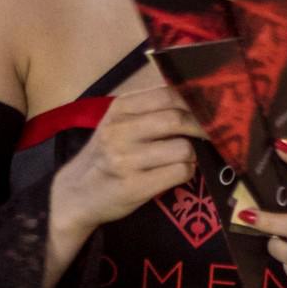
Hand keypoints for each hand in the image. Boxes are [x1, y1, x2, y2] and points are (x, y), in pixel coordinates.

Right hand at [54, 65, 198, 230]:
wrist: (77, 193)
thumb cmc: (106, 155)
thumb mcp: (118, 123)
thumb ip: (150, 109)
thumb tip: (197, 100)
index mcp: (119, 108)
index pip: (168, 94)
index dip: (194, 102)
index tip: (207, 111)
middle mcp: (120, 131)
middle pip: (178, 119)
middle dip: (201, 128)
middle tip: (209, 135)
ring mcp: (126, 160)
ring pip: (183, 148)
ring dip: (193, 154)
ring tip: (184, 158)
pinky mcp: (134, 186)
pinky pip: (180, 172)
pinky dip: (187, 172)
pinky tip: (176, 172)